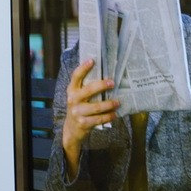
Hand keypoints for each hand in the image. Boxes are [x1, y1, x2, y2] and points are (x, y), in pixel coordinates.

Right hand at [61, 58, 117, 177]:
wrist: (71, 130)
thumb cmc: (79, 109)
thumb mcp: (78, 97)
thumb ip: (86, 88)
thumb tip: (105, 76)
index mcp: (71, 90)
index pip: (76, 76)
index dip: (83, 68)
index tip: (92, 60)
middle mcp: (72, 100)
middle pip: (88, 90)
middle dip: (101, 85)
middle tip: (112, 82)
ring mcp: (77, 112)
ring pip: (97, 106)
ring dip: (110, 104)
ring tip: (118, 102)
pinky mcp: (83, 123)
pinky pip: (100, 119)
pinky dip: (109, 116)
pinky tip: (115, 114)